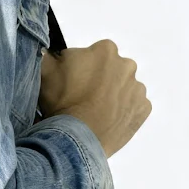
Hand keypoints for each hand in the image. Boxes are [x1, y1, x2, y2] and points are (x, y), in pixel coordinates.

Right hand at [37, 40, 151, 158]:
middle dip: (98, 78)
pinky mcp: (144, 109)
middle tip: (80, 96)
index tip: (70, 80)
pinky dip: (121, 110)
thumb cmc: (62, 101)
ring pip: (122, 87)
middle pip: (110, 69)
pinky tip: (105, 118)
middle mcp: (127, 65)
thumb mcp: (44, 71)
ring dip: (110, 94)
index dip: (78, 67)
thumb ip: (48, 56)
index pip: (90, 53)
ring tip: (93, 110)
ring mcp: (138, 88)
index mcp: (105, 50)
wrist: (78, 138)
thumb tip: (49, 54)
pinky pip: (132, 106)